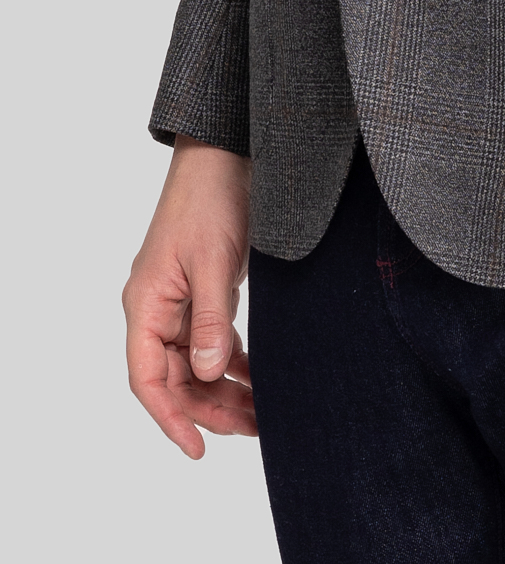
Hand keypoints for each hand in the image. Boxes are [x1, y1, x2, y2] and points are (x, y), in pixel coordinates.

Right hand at [122, 135, 257, 458]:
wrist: (226, 153)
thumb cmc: (212, 198)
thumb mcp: (214, 261)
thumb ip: (210, 320)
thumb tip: (210, 374)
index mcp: (146, 302)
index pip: (147, 378)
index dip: (170, 419)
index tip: (198, 450)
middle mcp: (156, 306)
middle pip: (174, 377)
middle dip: (209, 408)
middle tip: (252, 429)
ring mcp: (179, 299)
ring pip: (195, 362)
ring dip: (223, 388)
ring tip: (260, 413)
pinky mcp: (203, 289)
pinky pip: (211, 339)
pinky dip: (232, 360)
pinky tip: (256, 376)